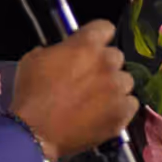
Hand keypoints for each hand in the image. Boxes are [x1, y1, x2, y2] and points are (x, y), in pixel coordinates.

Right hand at [7, 20, 135, 161]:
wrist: (35, 132)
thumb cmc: (31, 96)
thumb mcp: (35, 59)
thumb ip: (57, 50)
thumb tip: (64, 52)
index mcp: (87, 44)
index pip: (105, 28)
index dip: (97, 38)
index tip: (92, 47)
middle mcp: (107, 62)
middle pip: (115, 56)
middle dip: (103, 65)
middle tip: (88, 79)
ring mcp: (117, 88)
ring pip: (124, 81)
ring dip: (113, 87)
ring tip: (96, 101)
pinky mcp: (122, 112)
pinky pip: (130, 104)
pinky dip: (120, 108)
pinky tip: (104, 114)